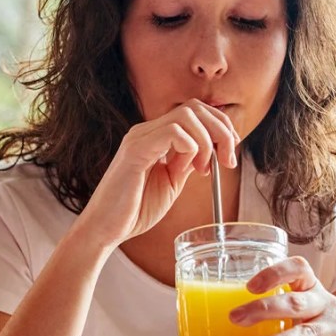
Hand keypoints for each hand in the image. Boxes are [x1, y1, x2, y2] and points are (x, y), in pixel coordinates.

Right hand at [77, 100, 238, 247]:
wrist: (106, 228)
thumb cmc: (134, 210)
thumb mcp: (171, 183)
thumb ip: (187, 164)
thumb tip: (208, 152)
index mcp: (154, 136)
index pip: (195, 112)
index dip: (220, 128)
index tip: (229, 155)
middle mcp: (146, 131)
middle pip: (195, 107)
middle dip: (221, 131)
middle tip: (226, 160)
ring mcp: (139, 137)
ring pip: (187, 115)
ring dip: (207, 141)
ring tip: (204, 169)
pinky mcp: (135, 150)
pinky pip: (173, 132)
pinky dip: (190, 148)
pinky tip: (186, 170)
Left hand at [229, 256, 335, 335]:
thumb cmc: (308, 331)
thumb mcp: (296, 314)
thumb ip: (271, 311)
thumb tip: (215, 317)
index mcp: (313, 288)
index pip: (299, 269)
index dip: (275, 273)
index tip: (250, 286)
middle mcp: (327, 305)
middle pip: (295, 303)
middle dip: (262, 310)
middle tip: (235, 318)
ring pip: (304, 334)